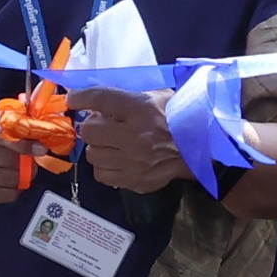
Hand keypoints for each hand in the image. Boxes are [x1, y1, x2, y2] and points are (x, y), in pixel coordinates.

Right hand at [0, 109, 29, 207]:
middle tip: (34, 159)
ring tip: (24, 169)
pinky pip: (6, 195)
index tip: (40, 148)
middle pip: (7, 159)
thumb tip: (38, 128)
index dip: (23, 142)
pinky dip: (16, 189)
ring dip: (24, 175)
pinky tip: (13, 181)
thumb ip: (10, 120)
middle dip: (27, 160)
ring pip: (9, 178)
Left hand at [67, 88, 190, 193]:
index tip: (73, 99)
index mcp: (141, 109)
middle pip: (90, 131)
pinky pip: (102, 175)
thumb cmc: (177, 116)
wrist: (202, 147)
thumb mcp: (157, 95)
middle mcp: (135, 136)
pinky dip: (104, 166)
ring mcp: (135, 162)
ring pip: (92, 155)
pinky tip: (115, 159)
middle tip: (100, 125)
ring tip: (110, 143)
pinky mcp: (136, 181)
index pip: (100, 99)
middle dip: (92, 126)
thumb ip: (127, 96)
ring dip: (97, 147)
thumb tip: (96, 99)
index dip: (81, 97)